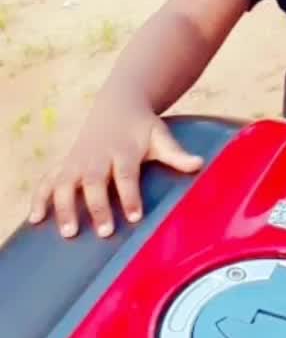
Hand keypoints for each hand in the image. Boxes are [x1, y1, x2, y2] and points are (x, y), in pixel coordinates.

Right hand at [29, 105, 202, 238]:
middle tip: (104, 231)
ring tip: (69, 232)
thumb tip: (199, 164)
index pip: (126, 175)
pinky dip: (39, 198)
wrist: (118, 105)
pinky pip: (47, 181)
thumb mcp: (161, 136)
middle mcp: (97, 156)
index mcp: (123, 150)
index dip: (129, 196)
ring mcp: (77, 161)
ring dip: (64, 207)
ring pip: (65, 183)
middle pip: (94, 181)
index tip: (135, 217)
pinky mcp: (65, 165)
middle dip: (97, 206)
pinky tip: (35, 219)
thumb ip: (177, 154)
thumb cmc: (142, 128)